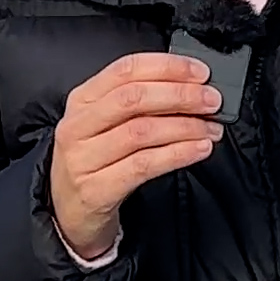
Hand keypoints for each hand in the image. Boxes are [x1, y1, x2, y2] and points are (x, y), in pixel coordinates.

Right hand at [49, 53, 222, 261]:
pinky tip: (199, 150)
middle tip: (212, 101)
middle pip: (133, 99)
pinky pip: (143, 165)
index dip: (167, 67)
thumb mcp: (105, 124)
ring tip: (211, 129)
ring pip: (141, 132)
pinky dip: (177, 154)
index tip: (199, 73)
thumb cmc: (95, 162)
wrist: (68, 214)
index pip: (125, 69)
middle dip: (180, 95)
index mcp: (82, 99)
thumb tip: (191, 86)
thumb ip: (139, 102)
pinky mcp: (96, 190)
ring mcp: (83, 159)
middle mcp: (78, 125)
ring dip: (185, 127)